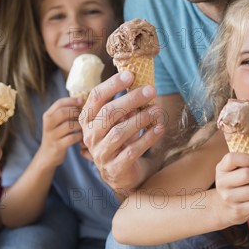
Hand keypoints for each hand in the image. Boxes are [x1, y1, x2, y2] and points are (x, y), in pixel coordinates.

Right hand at [40, 97, 83, 166]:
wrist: (47, 155)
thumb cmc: (57, 135)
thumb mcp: (57, 122)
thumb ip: (66, 112)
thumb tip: (82, 100)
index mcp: (47, 116)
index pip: (59, 103)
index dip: (72, 100)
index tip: (82, 101)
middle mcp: (48, 125)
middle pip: (63, 113)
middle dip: (76, 113)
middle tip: (84, 116)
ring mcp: (52, 136)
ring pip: (69, 125)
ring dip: (80, 125)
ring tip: (84, 127)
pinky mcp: (57, 146)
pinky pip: (72, 138)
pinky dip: (79, 136)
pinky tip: (81, 136)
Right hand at [79, 71, 164, 192]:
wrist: (121, 173)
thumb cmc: (121, 139)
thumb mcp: (119, 121)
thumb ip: (125, 106)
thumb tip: (141, 86)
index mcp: (88, 119)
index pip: (96, 97)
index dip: (112, 84)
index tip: (130, 74)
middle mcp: (90, 136)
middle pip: (109, 113)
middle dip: (131, 99)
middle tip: (150, 90)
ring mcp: (100, 153)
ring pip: (119, 132)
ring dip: (141, 118)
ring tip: (157, 109)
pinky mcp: (114, 168)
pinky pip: (132, 151)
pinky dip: (148, 138)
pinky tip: (159, 128)